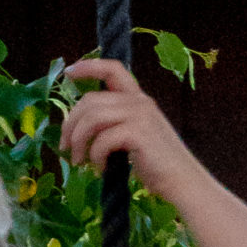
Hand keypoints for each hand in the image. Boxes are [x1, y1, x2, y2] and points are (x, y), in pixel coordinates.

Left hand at [60, 59, 198, 197]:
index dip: (89, 66)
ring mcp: (139, 115)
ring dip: (79, 141)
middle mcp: (138, 101)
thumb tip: (79, 129)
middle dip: (70, 124)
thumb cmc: (156, 163)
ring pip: (92, 118)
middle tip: (65, 147)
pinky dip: (95, 156)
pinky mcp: (137, 133)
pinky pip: (102, 140)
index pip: (112, 69)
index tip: (69, 72)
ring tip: (79, 161)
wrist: (181, 180)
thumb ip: (114, 124)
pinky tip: (101, 168)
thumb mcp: (133, 135)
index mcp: (138, 98)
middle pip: (90, 100)